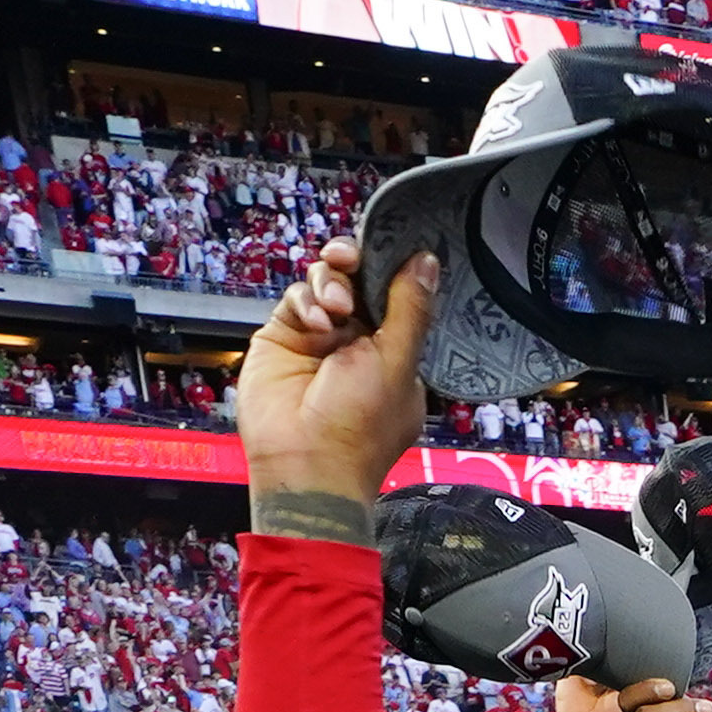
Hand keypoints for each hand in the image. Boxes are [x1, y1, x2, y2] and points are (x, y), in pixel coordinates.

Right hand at [235, 244, 434, 502]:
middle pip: (356, 280)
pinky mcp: (284, 337)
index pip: (393, 294)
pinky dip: (306, 301)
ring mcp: (319, 338)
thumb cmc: (360, 424)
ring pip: (324, 282)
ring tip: (336, 307)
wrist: (306, 463)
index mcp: (393, 350)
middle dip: (353, 264)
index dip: (388, 268)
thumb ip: (410, 308)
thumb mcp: (397, 361)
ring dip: (330, 282)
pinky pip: (296, 299)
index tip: (386, 248)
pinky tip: (316, 322)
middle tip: (348, 261)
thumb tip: (427, 260)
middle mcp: (356, 341)